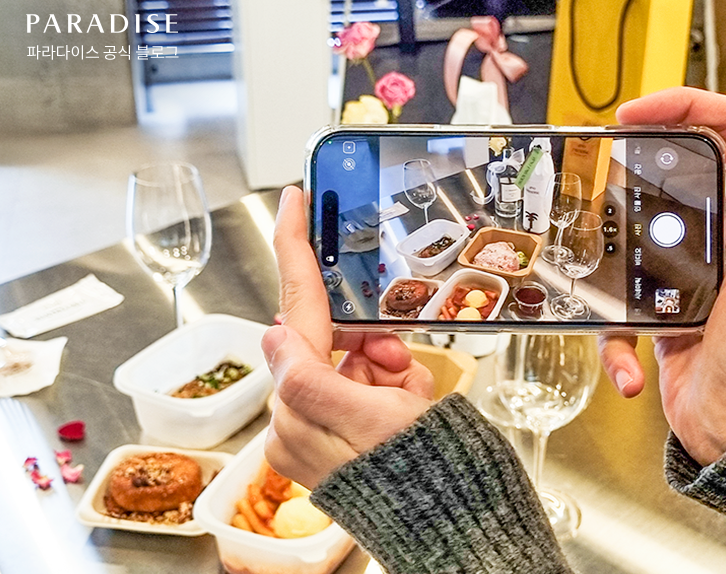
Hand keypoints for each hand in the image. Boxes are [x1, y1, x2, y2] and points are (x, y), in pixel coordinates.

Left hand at [262, 186, 433, 489]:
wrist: (453, 524)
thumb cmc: (416, 479)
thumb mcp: (368, 421)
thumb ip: (309, 377)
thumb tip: (272, 336)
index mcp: (300, 406)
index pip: (293, 312)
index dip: (293, 250)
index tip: (293, 202)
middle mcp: (304, 414)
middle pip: (330, 336)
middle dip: (371, 338)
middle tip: (400, 360)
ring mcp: (327, 422)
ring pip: (358, 356)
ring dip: (392, 365)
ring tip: (413, 396)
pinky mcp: (349, 428)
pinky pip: (371, 382)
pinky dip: (397, 384)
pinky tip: (412, 407)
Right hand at [599, 87, 725, 465]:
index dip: (687, 108)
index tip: (637, 113)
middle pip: (677, 175)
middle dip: (636, 167)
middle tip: (598, 165)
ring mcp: (691, 274)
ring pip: (637, 234)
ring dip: (611, 251)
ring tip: (595, 263)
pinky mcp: (661, 311)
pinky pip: (622, 307)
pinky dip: (616, 336)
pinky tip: (628, 360)